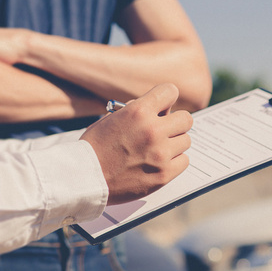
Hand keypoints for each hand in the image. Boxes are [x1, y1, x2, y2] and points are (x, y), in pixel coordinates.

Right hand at [80, 83, 192, 204]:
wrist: (85, 179)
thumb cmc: (95, 148)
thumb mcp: (112, 119)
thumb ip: (138, 112)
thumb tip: (160, 109)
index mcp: (138, 112)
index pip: (170, 91)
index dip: (166, 99)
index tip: (163, 107)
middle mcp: (153, 130)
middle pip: (186, 119)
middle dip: (175, 124)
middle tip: (164, 131)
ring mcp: (161, 153)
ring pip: (186, 141)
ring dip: (174, 144)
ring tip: (156, 150)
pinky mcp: (164, 174)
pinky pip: (184, 161)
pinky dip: (175, 162)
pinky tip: (159, 163)